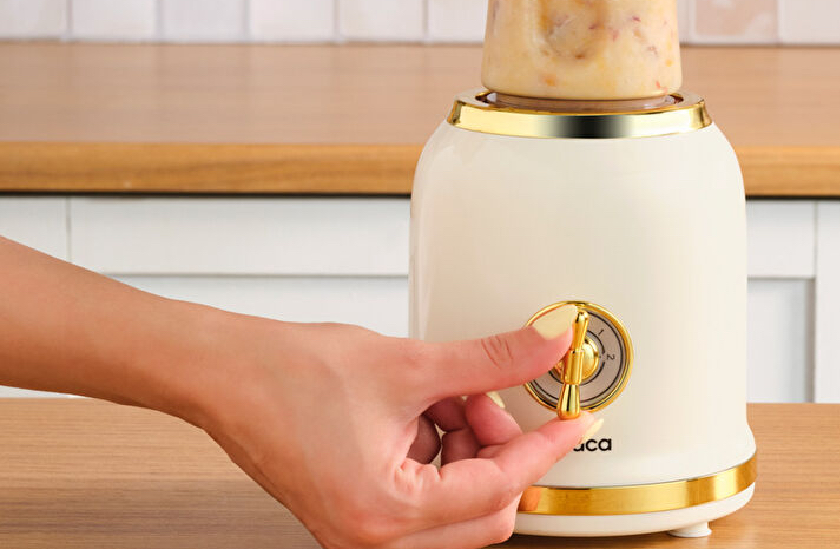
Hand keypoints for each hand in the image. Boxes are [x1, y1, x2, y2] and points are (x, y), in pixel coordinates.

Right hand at [197, 303, 591, 548]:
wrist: (226, 372)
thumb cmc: (288, 375)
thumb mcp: (411, 363)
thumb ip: (491, 361)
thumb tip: (545, 347)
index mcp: (385, 515)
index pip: (499, 489)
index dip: (546, 445)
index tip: (577, 419)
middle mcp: (374, 539)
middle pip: (485, 511)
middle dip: (501, 447)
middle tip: (496, 395)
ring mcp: (365, 529)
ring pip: (459, 502)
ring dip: (470, 445)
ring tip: (451, 392)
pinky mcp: (359, 510)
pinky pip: (427, 492)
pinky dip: (441, 448)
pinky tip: (428, 406)